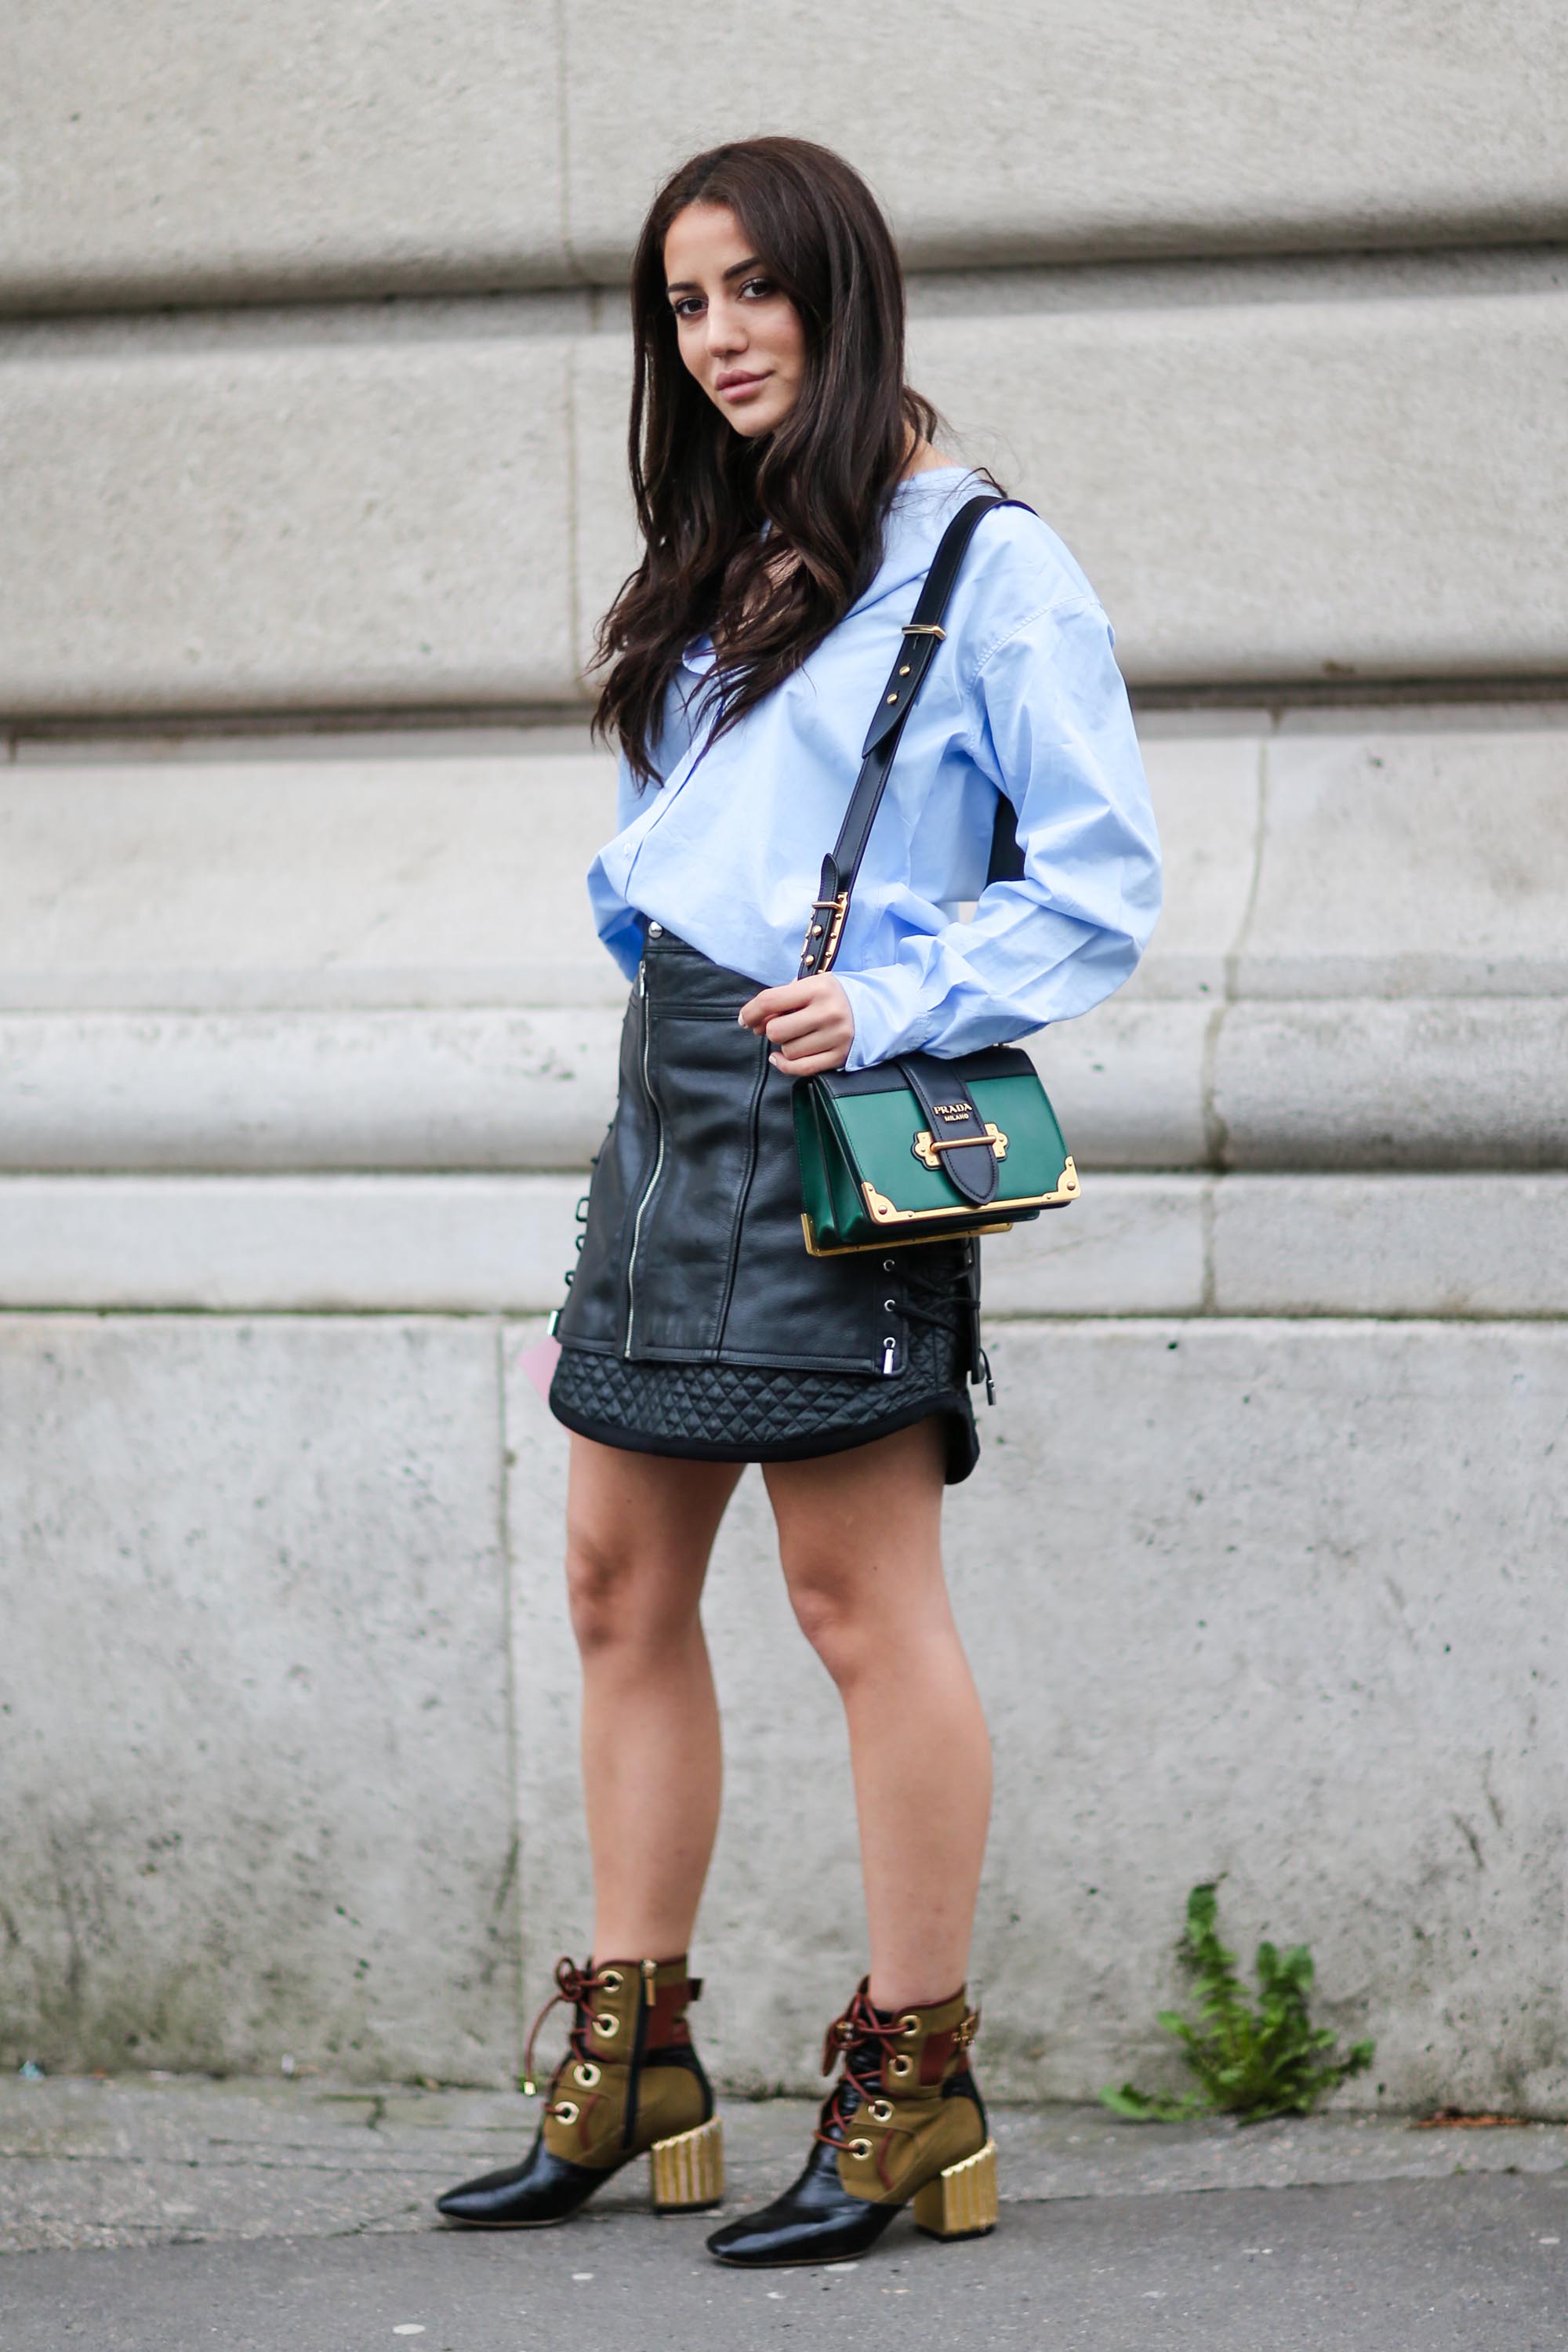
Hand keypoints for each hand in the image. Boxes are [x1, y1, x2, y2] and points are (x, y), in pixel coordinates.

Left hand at [738, 974, 854, 1075]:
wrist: (876, 1010)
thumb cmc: (835, 997)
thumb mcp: (814, 984)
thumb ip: (785, 997)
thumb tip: (757, 1021)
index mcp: (818, 988)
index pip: (770, 1001)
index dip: (750, 1012)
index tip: (745, 1020)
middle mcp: (828, 1013)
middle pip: (776, 1031)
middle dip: (770, 1030)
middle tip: (778, 1027)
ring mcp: (835, 1037)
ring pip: (788, 1051)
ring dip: (785, 1046)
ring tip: (796, 1036)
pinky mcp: (839, 1057)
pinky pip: (801, 1068)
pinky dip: (785, 1065)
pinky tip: (781, 1058)